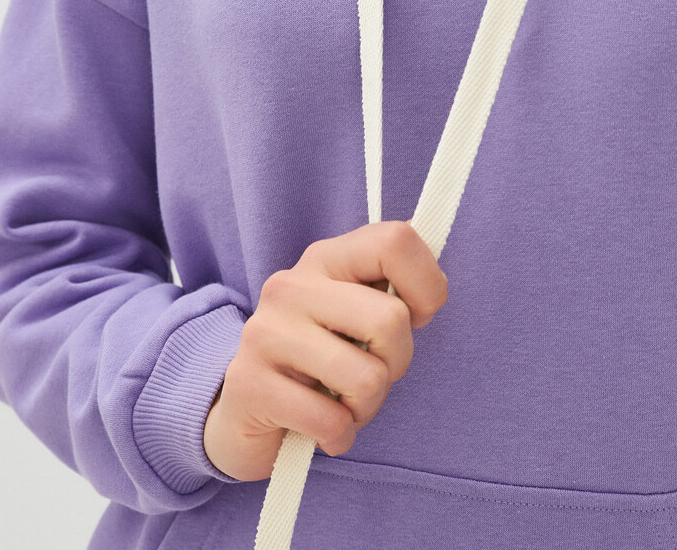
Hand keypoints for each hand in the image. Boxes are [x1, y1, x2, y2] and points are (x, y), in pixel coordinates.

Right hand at [202, 220, 447, 481]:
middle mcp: (292, 285)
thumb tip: (431, 294)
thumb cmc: (322, 360)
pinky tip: (320, 427)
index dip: (427, 285)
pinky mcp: (249, 383)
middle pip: (391, 319)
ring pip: (367, 378)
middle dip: (396, 362)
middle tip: (369, 371)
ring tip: (342, 402)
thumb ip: (392, 292)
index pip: (396, 240)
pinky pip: (331, 421)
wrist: (245, 411)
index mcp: (326, 258)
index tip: (415, 317)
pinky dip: (338, 436)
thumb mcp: (356, 315)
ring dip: (366, 407)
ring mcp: (266, 331)